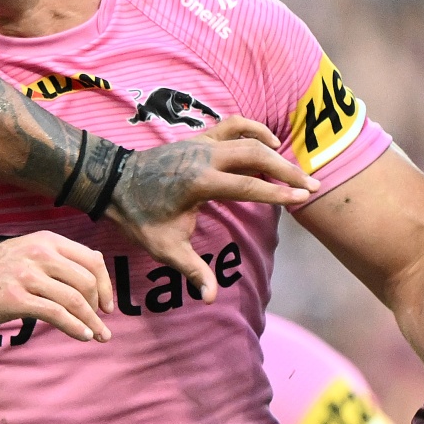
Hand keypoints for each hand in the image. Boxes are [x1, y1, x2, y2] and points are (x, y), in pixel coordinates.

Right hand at [0, 231, 115, 342]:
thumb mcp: (24, 252)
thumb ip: (54, 259)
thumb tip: (91, 277)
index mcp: (45, 240)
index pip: (91, 259)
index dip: (105, 284)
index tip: (107, 304)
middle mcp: (38, 253)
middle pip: (86, 281)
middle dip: (99, 306)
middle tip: (100, 323)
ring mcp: (26, 275)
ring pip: (75, 300)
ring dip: (92, 322)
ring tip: (98, 336)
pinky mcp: (15, 298)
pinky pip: (56, 315)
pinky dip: (75, 328)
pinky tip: (82, 336)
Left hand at [108, 116, 316, 301]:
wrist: (112, 182)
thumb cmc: (138, 217)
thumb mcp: (164, 247)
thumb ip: (192, 270)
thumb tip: (209, 298)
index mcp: (199, 182)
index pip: (248, 186)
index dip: (278, 193)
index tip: (303, 198)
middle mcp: (203, 157)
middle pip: (256, 156)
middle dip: (287, 171)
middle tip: (312, 185)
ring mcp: (201, 142)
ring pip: (248, 138)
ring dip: (275, 151)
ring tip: (295, 170)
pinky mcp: (198, 137)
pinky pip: (234, 125)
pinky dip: (255, 130)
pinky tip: (269, 144)